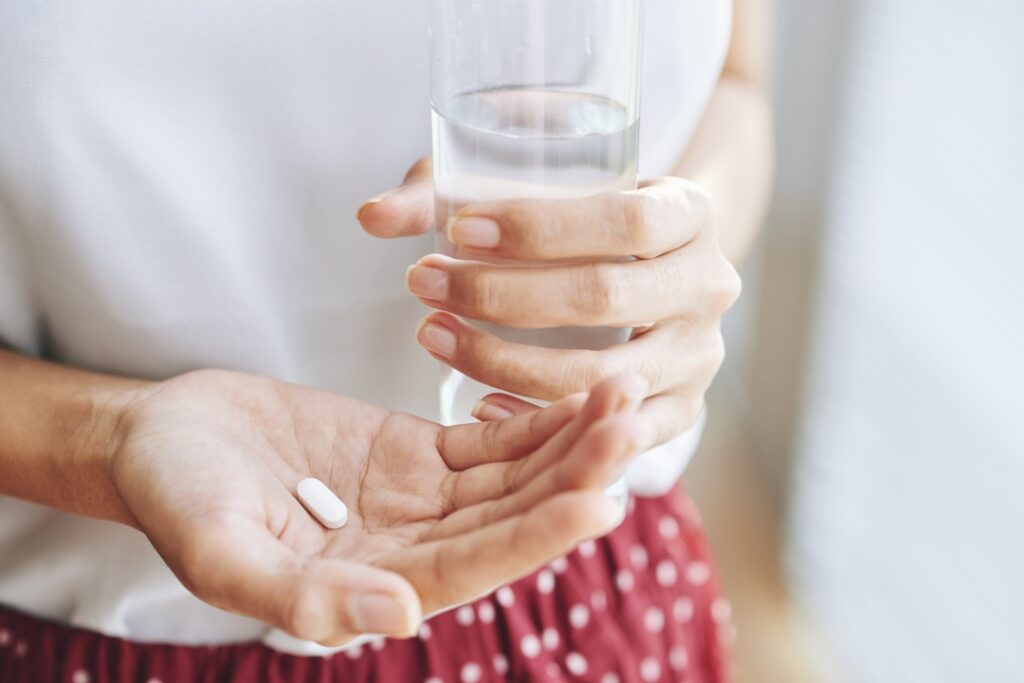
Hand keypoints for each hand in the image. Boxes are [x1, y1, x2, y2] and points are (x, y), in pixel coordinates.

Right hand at [109, 369, 651, 645]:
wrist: (164, 438)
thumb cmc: (177, 498)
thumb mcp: (218, 551)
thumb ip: (301, 595)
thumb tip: (398, 619)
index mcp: (373, 587)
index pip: (472, 566)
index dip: (535, 536)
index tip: (599, 500)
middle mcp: (412, 551)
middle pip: (509, 518)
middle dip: (574, 477)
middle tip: (632, 429)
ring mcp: (419, 500)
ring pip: (511, 477)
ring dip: (569, 443)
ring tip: (624, 398)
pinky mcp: (416, 454)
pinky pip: (489, 441)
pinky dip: (535, 420)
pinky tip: (581, 395)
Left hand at [358, 159, 740, 442]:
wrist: (658, 264)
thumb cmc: (586, 218)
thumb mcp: (541, 187)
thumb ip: (453, 195)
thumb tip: (371, 216)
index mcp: (691, 214)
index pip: (624, 220)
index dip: (539, 228)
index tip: (459, 230)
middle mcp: (709, 285)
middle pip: (605, 298)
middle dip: (502, 296)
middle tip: (424, 284)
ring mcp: (698, 356)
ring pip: (600, 374)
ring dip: (504, 360)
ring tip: (431, 336)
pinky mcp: (680, 411)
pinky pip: (604, 430)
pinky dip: (537, 418)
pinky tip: (475, 402)